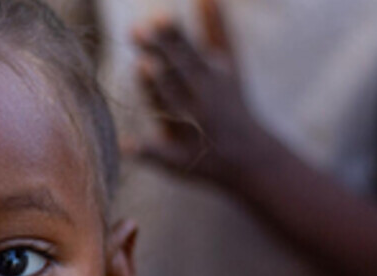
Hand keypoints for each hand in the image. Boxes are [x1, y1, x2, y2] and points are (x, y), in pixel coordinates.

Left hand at [131, 0, 280, 188]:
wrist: (250, 158)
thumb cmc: (231, 104)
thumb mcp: (230, 65)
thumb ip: (216, 29)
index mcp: (210, 76)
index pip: (188, 52)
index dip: (172, 35)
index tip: (158, 15)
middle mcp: (200, 100)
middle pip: (177, 74)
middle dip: (161, 53)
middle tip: (139, 30)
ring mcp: (190, 129)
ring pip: (170, 107)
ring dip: (157, 89)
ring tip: (142, 67)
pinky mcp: (180, 158)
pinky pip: (163, 155)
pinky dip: (146, 151)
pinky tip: (126, 144)